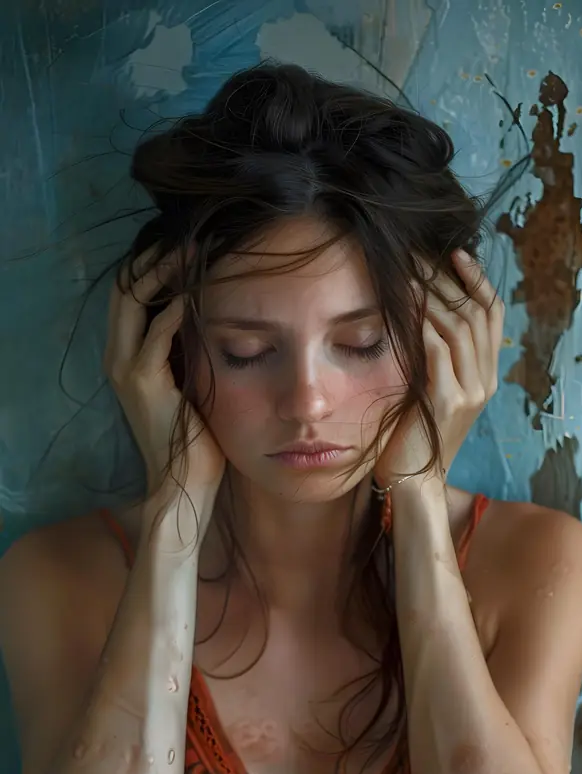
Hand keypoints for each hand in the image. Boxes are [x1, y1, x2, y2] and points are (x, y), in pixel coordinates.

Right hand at [104, 246, 224, 504]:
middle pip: (125, 287)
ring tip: (192, 250)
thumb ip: (189, 347)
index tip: (184, 243)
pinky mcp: (143, 382)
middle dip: (154, 257)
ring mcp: (127, 368)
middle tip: (189, 236)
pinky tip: (199, 292)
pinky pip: (157, 333)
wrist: (183, 480)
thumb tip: (214, 311)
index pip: (130, 293)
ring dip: (163, 271)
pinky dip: (176, 308)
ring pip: (134, 300)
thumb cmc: (194, 435)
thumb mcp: (190, 380)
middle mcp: (118, 356)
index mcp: (126, 354)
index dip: (150, 264)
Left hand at [374, 249, 503, 487]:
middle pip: (477, 313)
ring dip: (434, 296)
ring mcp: (469, 393)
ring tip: (410, 275)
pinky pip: (439, 352)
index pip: (491, 315)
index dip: (477, 280)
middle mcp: (484, 381)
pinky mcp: (446, 403)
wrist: (413, 482)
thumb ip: (434, 359)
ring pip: (461, 327)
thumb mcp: (429, 390)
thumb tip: (418, 313)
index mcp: (484, 376)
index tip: (455, 253)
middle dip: (449, 279)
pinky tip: (406, 307)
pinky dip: (423, 325)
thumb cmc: (412, 436)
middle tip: (421, 256)